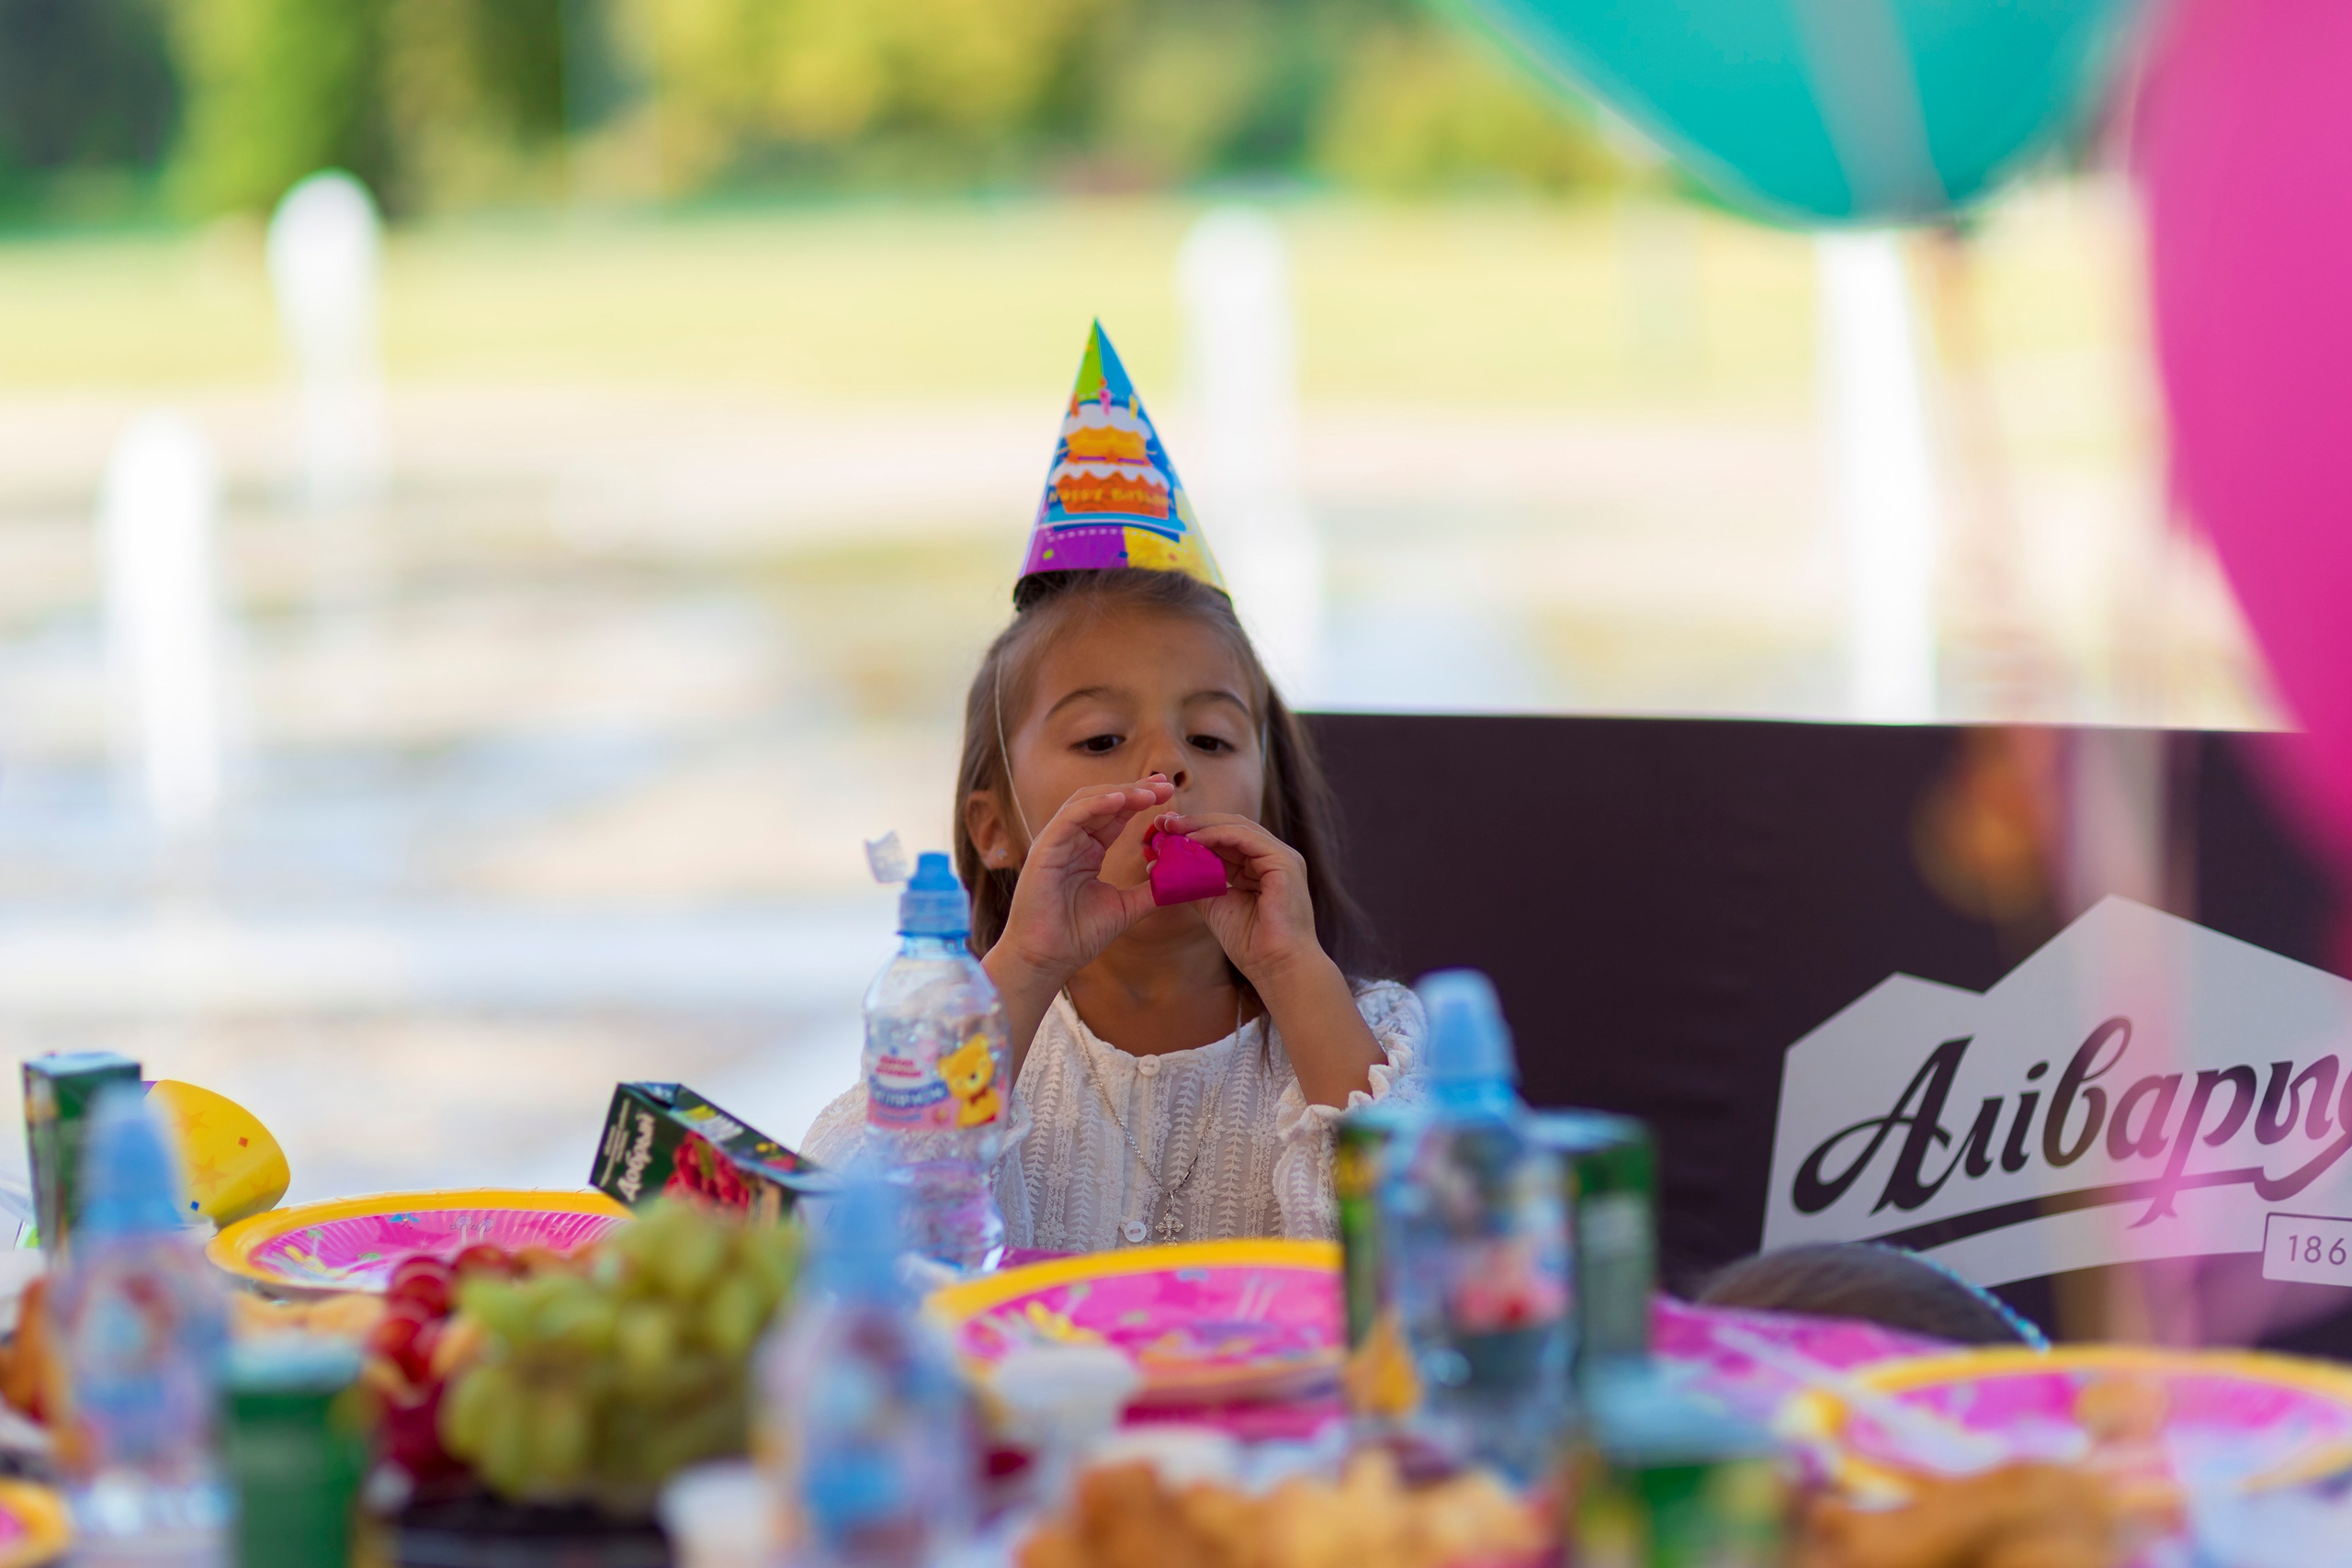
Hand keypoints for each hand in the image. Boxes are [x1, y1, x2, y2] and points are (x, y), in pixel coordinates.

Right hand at [990, 776, 1173, 991]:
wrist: (1047, 959)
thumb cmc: (1077, 936)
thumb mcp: (1124, 908)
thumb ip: (1149, 891)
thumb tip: (1180, 881)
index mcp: (1087, 851)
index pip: (1116, 815)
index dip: (1141, 801)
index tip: (1169, 793)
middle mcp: (1071, 841)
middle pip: (1104, 801)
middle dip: (1135, 789)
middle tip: (1165, 783)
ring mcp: (1056, 842)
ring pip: (1088, 802)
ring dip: (1120, 792)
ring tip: (1150, 791)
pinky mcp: (1045, 849)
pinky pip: (1071, 817)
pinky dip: (1095, 805)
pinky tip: (1120, 799)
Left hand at [1152, 813, 1326, 987]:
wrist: (1276, 967)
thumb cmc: (1250, 943)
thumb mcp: (1214, 904)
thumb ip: (1196, 883)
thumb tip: (1166, 869)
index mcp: (1260, 867)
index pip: (1225, 839)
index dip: (1194, 832)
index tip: (1163, 831)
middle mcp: (1272, 857)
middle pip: (1230, 827)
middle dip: (1194, 823)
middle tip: (1163, 822)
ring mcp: (1281, 857)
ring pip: (1237, 827)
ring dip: (1201, 825)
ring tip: (1172, 827)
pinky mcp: (1284, 861)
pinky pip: (1244, 838)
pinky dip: (1216, 835)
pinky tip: (1193, 839)